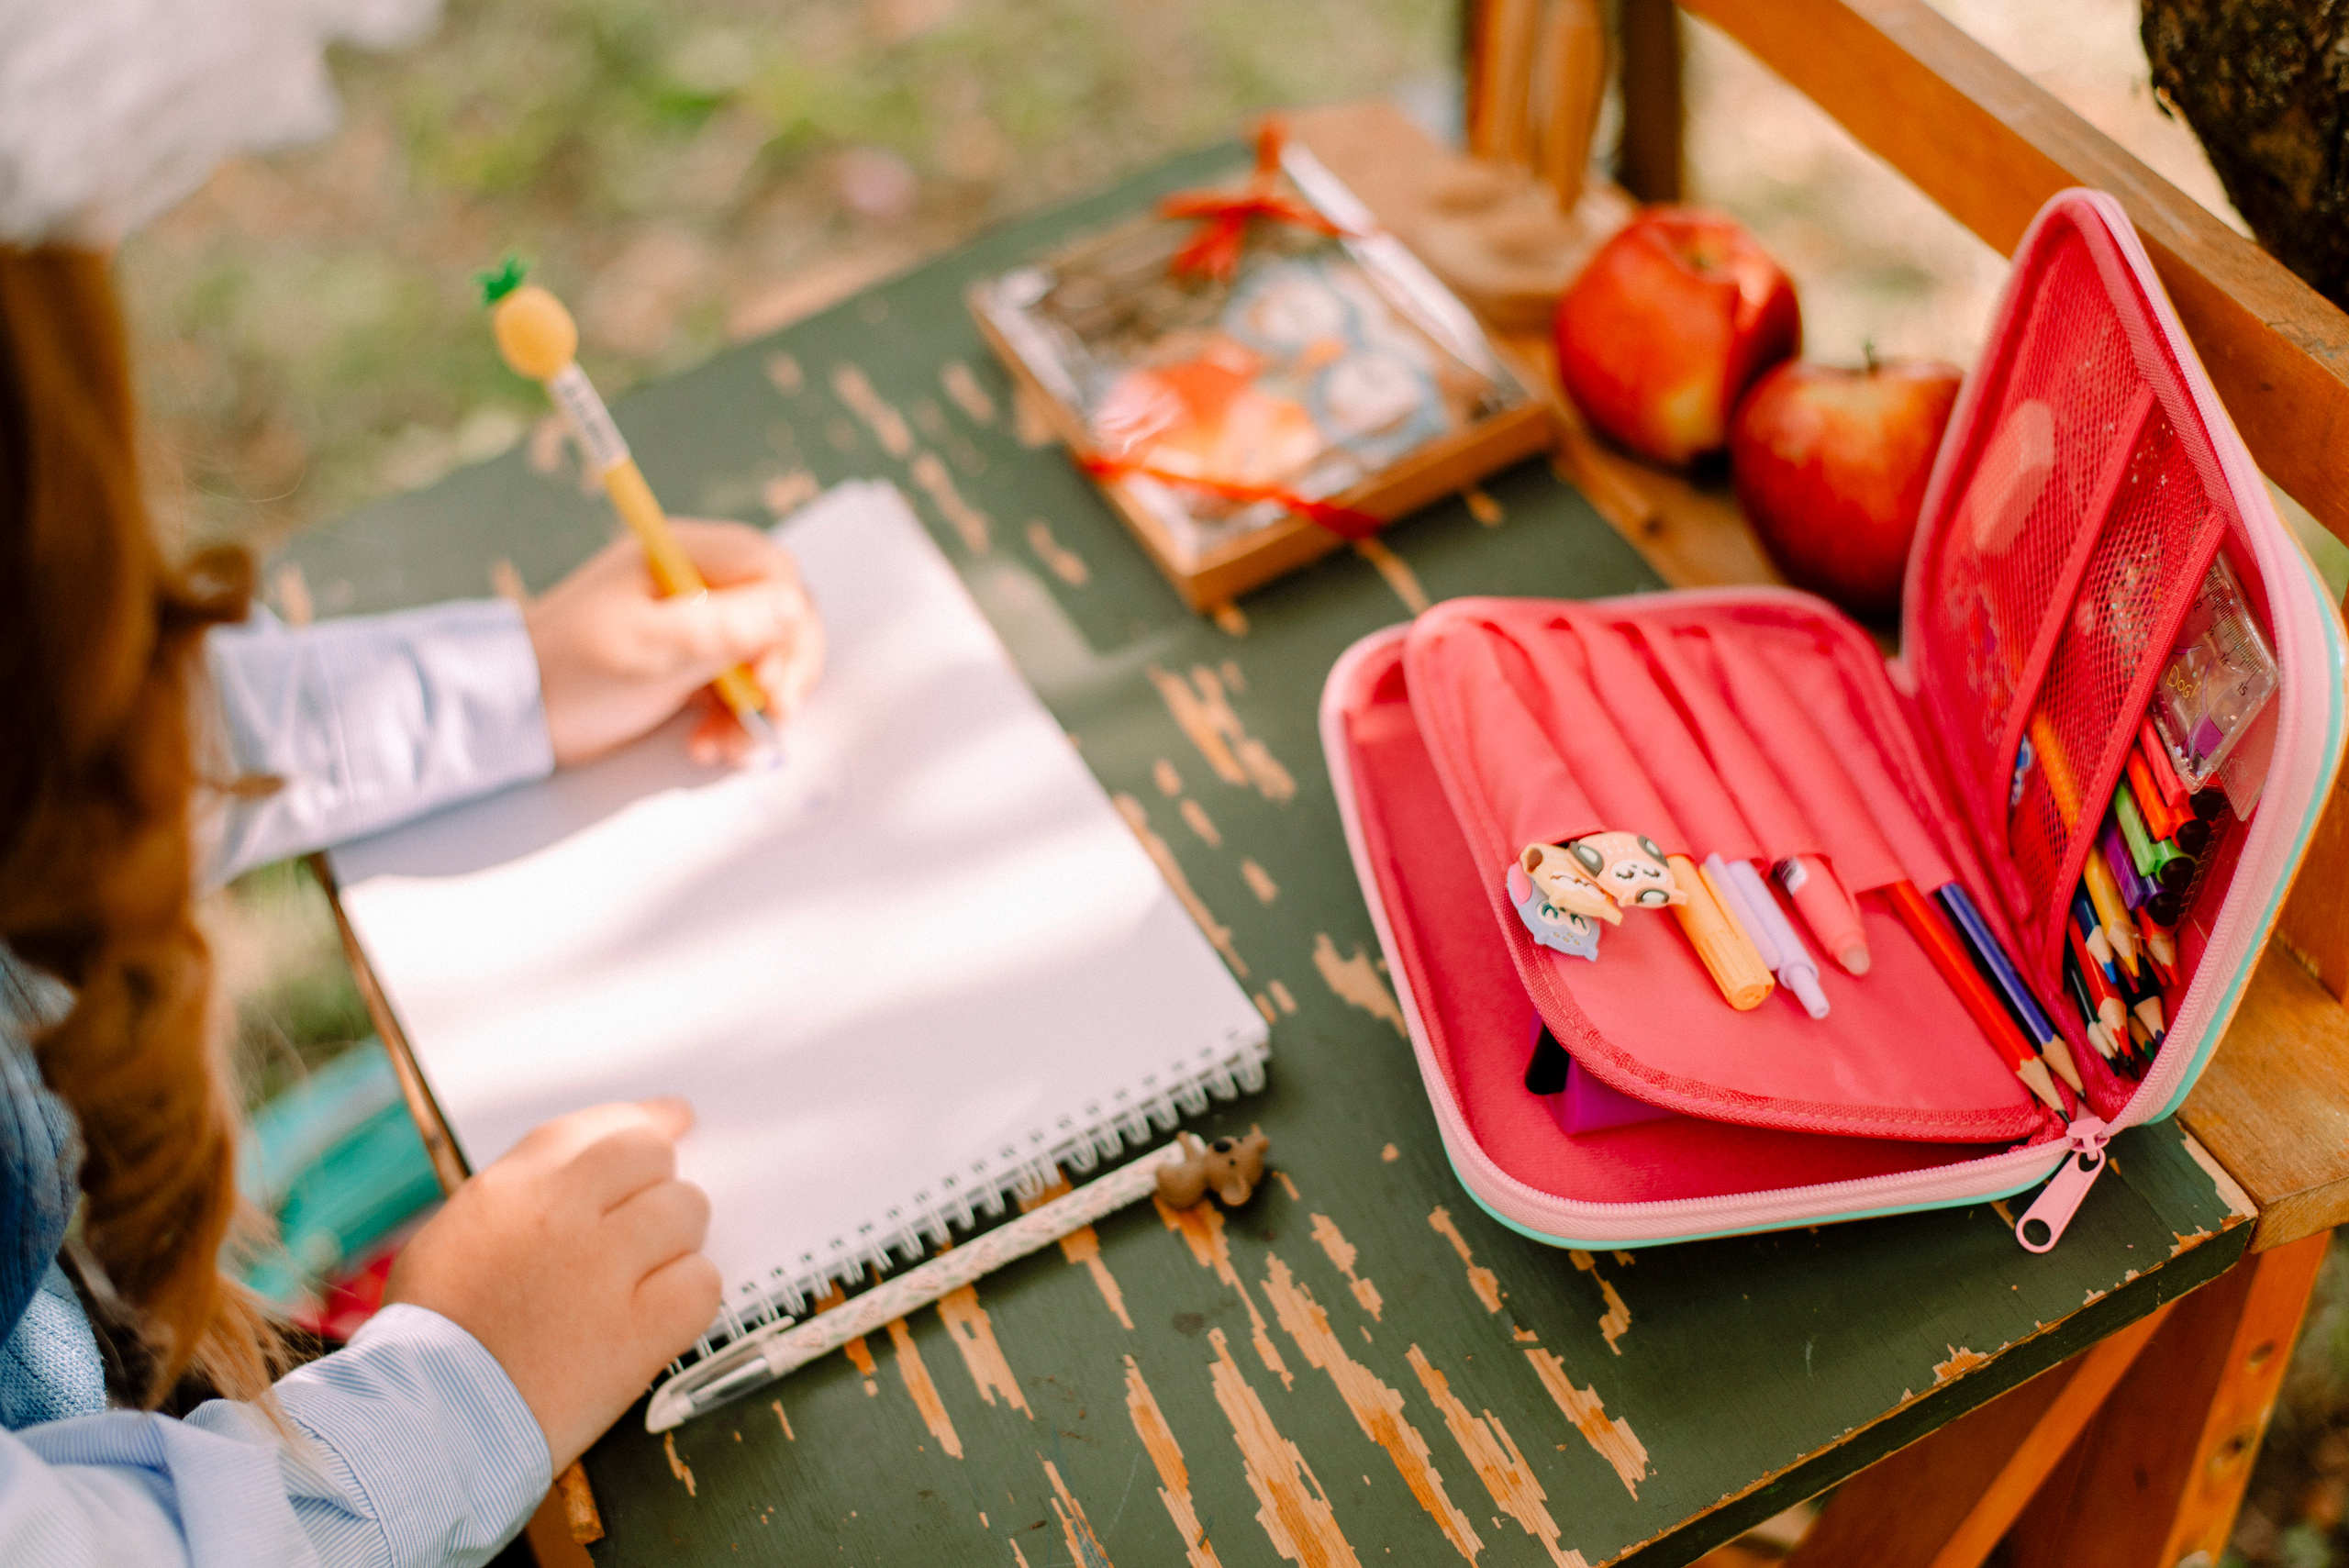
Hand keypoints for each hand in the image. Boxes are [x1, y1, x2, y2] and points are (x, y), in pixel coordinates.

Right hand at [385, 1099, 721, 1471]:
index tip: (675, 1120)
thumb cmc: (432, 1339)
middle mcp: (563, 1214)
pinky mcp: (639, 1331)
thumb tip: (585, 1174)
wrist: (427, 1425)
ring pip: (686, 1211)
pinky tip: (657, 1318)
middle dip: (659, 1183)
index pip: (599, 1127)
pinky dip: (688, 1297)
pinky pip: (701, 1283)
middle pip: (652, 1156)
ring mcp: (605, 1269)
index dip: (646, 1120)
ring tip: (643, 1280)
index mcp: (512, 1188)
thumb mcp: (453, 1237)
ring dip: (676, 1240)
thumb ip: (523, 1198)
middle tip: (649, 1223)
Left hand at [523, 521, 825, 766]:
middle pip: (780, 613)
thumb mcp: (650, 649)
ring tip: (729, 745)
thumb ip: (724, 627)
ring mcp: (697, 621)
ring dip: (759, 706)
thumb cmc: (573, 670)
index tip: (772, 682)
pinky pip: (741, 685)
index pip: (772, 571)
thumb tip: (795, 606)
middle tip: (774, 714)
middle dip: (783, 670)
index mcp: (683, 553)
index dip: (787, 625)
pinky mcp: (693, 661)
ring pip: (766, 655)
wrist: (520, 712)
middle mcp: (697, 580)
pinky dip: (735, 719)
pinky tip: (708, 744)